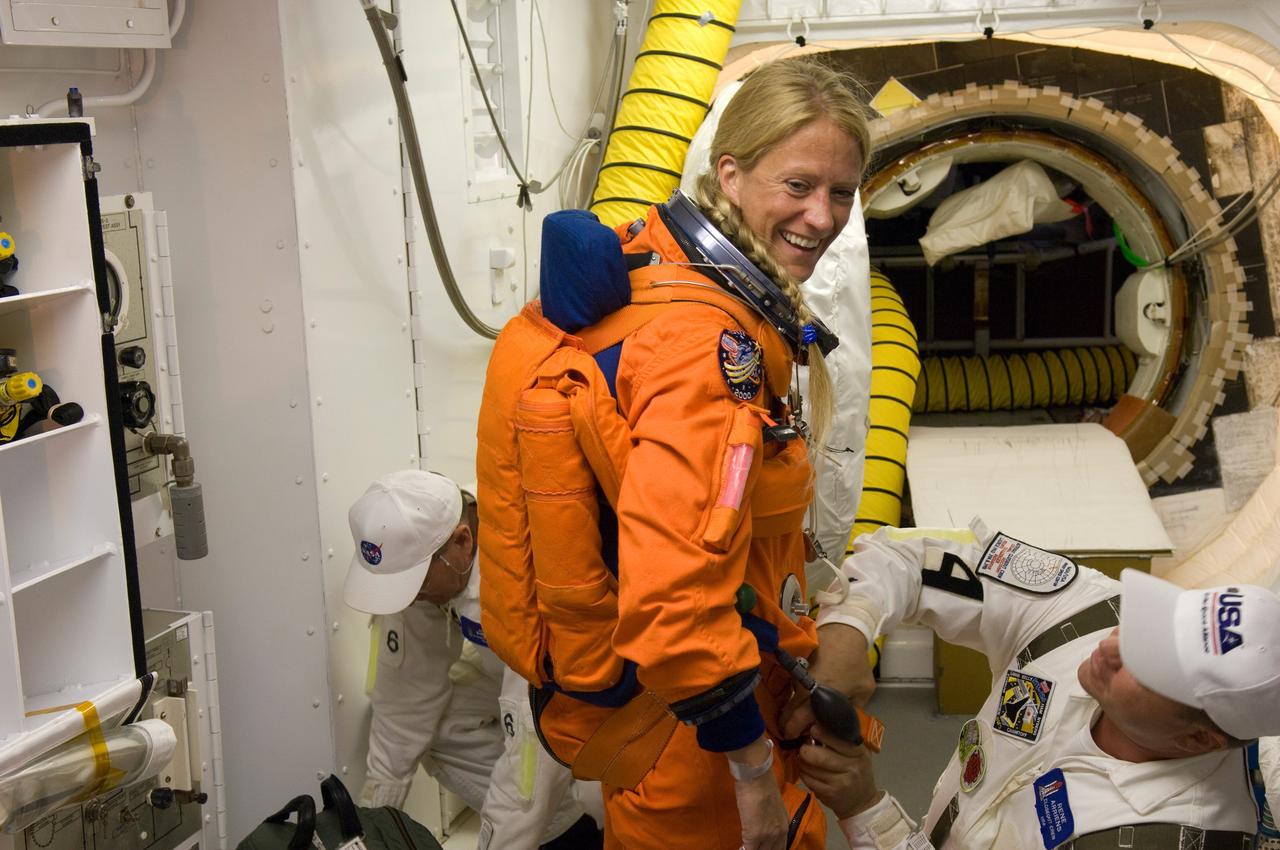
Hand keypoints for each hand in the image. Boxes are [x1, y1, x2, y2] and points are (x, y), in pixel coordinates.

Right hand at [733, 769, 788, 849]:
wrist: (757, 778)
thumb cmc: (763, 785)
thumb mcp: (773, 806)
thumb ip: (772, 819)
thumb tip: (762, 824)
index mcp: (785, 826)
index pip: (780, 847)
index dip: (770, 849)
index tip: (762, 846)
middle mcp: (780, 834)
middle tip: (754, 846)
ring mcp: (767, 836)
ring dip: (753, 849)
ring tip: (747, 846)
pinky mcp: (754, 836)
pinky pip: (749, 849)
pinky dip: (744, 848)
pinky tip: (740, 846)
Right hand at [780, 624, 874, 738]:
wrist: (844, 631)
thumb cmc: (855, 662)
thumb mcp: (863, 689)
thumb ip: (854, 709)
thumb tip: (846, 723)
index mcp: (819, 699)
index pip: (799, 723)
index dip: (795, 733)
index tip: (797, 740)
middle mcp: (803, 690)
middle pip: (788, 714)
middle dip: (787, 726)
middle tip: (789, 734)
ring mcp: (797, 677)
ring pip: (788, 700)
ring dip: (789, 710)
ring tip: (793, 719)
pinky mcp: (795, 667)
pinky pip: (791, 686)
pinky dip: (792, 695)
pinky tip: (798, 699)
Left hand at [798, 723, 880, 819]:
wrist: (862, 803)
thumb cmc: (856, 772)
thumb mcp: (857, 755)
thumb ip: (842, 741)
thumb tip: (817, 725)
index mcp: (859, 753)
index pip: (839, 740)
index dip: (822, 733)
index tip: (813, 729)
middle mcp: (852, 768)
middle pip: (821, 756)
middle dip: (806, 750)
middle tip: (803, 747)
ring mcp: (841, 783)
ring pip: (812, 769)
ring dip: (802, 762)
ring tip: (803, 759)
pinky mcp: (831, 794)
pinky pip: (809, 780)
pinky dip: (804, 774)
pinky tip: (807, 772)